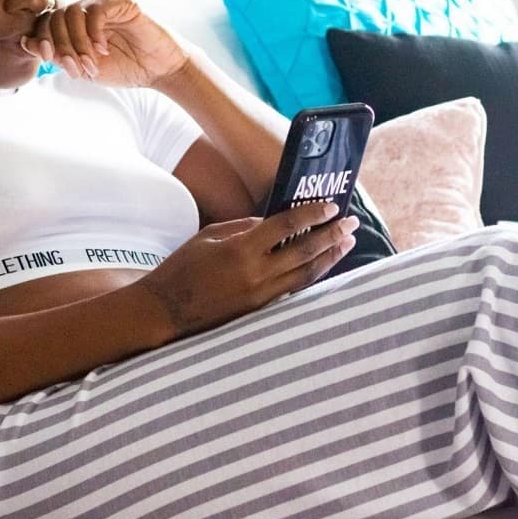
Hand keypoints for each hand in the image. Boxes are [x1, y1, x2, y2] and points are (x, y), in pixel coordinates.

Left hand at [20, 0, 188, 87]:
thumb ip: (57, 55)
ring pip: (73, 13)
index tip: (49, 60)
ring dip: (77, 44)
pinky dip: (94, 33)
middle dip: (61, 46)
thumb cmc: (123, 68)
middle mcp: (88, 8)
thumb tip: (26, 42)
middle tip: (75, 69)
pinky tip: (103, 50)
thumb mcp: (83, 67)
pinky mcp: (123, 1)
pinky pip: (97, 11)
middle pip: (57, 17)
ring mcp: (105, 2)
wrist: (157, 70)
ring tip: (91, 63)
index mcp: (76, 22)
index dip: (43, 39)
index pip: (47, 22)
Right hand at [129, 202, 360, 341]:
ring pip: (306, 275)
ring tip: (347, 243)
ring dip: (330, 257)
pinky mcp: (259, 312)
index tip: (333, 207)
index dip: (312, 215)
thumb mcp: (209, 236)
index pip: (286, 226)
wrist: (164, 311)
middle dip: (332, 235)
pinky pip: (293, 290)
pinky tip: (324, 266)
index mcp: (241, 249)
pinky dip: (311, 276)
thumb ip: (244, 227)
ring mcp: (260, 296)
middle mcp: (256, 274)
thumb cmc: (182, 267)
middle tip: (352, 223)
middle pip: (305, 252)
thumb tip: (272, 223)